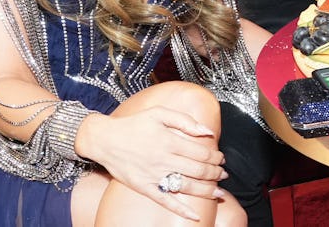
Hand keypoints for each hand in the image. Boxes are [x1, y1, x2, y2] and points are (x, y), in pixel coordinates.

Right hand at [82, 107, 226, 219]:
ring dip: (206, 190)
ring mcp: (154, 175)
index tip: (221, 157)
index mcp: (169, 140)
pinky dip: (181, 210)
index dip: (215, 156)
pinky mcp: (144, 187)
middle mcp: (163, 159)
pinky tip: (194, 216)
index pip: (201, 152)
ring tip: (218, 192)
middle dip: (215, 173)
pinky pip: (165, 201)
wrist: (105, 139)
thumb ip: (185, 120)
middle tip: (223, 174)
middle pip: (197, 170)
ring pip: (186, 186)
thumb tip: (206, 131)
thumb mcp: (159, 113)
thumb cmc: (133, 124)